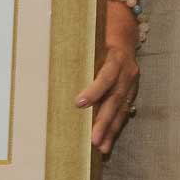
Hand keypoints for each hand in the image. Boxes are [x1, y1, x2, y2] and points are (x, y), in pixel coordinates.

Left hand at [75, 1, 140, 153]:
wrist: (124, 30)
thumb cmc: (101, 35)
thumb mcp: (92, 38)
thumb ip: (78, 52)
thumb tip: (47, 61)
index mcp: (116, 57)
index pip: (106, 75)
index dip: (94, 90)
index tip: (79, 103)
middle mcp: (127, 71)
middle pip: (115, 99)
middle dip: (104, 121)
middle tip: (92, 140)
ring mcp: (132, 83)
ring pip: (121, 110)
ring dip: (110, 130)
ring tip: (101, 148)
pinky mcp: (132, 92)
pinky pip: (124, 112)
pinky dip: (115, 129)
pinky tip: (107, 144)